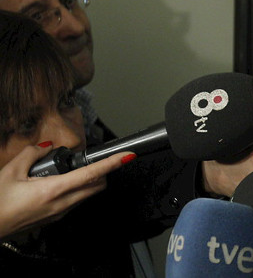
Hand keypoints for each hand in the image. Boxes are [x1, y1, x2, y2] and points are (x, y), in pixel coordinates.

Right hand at [0, 143, 133, 238]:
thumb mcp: (10, 171)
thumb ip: (32, 154)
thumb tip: (47, 147)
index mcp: (53, 190)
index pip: (91, 174)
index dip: (112, 163)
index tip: (127, 156)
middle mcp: (61, 203)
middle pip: (97, 186)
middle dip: (104, 172)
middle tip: (98, 160)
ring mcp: (60, 213)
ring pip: (87, 195)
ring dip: (91, 181)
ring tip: (77, 170)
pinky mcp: (55, 218)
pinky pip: (75, 202)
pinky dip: (78, 190)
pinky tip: (63, 182)